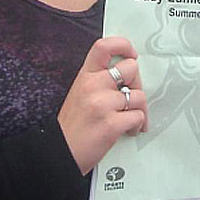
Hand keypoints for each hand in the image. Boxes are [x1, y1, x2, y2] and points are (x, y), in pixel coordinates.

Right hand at [58, 37, 147, 175]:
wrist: (60, 153)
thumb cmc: (72, 125)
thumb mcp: (80, 92)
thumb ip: (99, 80)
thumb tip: (127, 74)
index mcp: (85, 75)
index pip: (104, 46)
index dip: (123, 45)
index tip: (131, 53)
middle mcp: (93, 85)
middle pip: (131, 68)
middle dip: (137, 84)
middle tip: (131, 96)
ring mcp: (102, 104)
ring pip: (139, 95)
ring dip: (139, 109)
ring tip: (130, 118)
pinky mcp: (111, 124)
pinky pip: (138, 117)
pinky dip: (137, 125)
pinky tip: (128, 129)